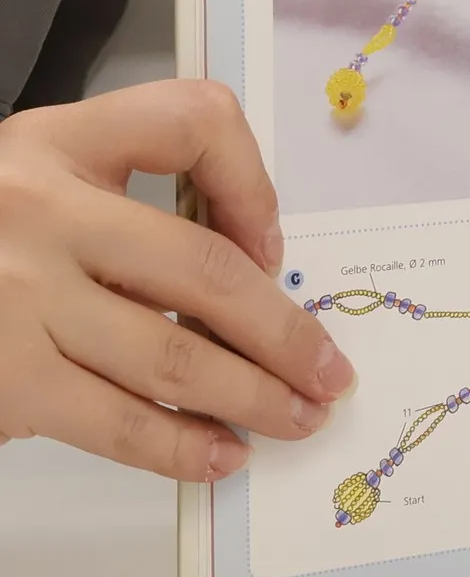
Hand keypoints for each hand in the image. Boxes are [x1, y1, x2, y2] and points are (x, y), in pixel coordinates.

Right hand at [0, 81, 354, 480]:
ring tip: (297, 418)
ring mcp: (18, 295)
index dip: (254, 183)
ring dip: (253, 395)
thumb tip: (251, 282)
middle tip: (330, 371)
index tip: (274, 247)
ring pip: (174, 354)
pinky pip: (118, 419)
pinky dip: (182, 444)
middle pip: (205, 269)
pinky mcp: (5, 376)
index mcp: (59, 141)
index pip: (192, 122)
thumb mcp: (40, 186)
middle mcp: (39, 208)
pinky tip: (220, 454)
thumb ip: (128, 211)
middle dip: (286, 331)